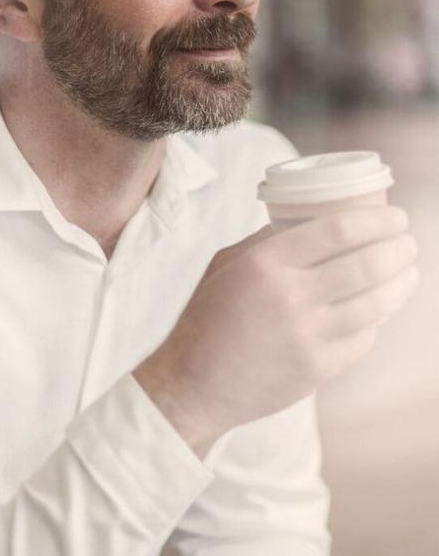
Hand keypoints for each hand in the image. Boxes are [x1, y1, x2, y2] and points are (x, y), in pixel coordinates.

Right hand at [134, 206, 417, 456]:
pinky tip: (380, 311)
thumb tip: (306, 224)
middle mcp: (290, 296)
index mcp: (266, 263)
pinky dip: (376, 321)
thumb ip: (266, 243)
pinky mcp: (318, 369)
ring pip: (375, 304)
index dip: (376, 221)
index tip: (394, 216)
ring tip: (409, 272)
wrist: (192, 384)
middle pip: (366, 264)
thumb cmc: (206, 319)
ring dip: (401, 284)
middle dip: (399, 249)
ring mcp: (307, 336)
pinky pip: (362, 339)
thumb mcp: (225, 265)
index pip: (337, 231)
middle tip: (408, 242)